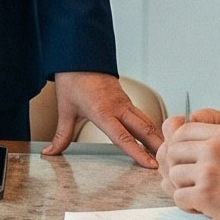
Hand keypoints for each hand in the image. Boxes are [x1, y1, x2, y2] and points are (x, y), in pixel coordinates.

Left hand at [44, 72, 163, 168]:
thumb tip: (50, 153)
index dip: (137, 153)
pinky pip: (143, 116)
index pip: (123, 137)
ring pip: (147, 122)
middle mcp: (118, 107)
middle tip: (170, 163)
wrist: (80, 55)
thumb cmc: (73, 79)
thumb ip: (61, 135)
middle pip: (143, 130)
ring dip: (158, 138)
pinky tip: (158, 138)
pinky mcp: (127, 100)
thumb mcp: (65, 109)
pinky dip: (153, 128)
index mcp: (103, 112)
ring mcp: (125, 103)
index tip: (150, 165)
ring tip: (169, 154)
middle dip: (158, 147)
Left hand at [159, 116, 219, 219]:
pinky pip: (179, 197)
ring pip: (173, 175)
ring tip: (199, 195)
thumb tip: (174, 138)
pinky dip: (187, 204)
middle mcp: (213, 148)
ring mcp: (208, 171)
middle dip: (177, 168)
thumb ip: (211, 141)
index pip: (182, 132)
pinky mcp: (205, 194)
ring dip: (183, 187)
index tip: (185, 160)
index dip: (178, 147)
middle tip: (190, 181)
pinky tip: (200, 206)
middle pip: (172, 152)